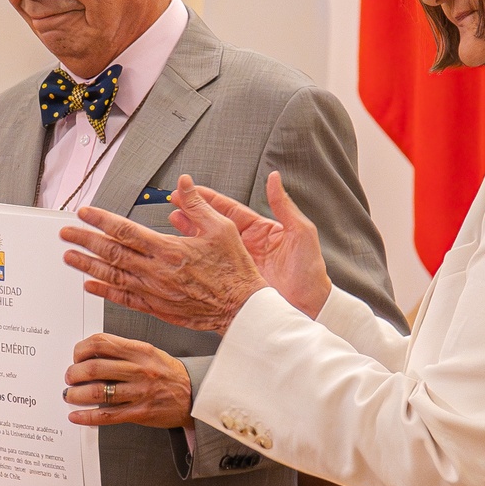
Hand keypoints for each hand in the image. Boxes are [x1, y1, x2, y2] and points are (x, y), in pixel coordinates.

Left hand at [60, 177, 267, 333]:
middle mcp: (156, 271)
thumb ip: (197, 204)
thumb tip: (184, 183)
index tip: (84, 213)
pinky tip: (89, 285)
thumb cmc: (234, 270)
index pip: (125, 230)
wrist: (241, 308)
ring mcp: (154, 292)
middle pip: (111, 253)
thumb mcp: (221, 227)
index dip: (101, 220)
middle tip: (66, 233)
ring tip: (69, 256)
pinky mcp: (157, 308)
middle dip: (85, 241)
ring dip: (87, 265)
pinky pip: (123, 299)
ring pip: (112, 277)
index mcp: (169, 249)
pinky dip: (104, 291)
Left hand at [63, 334, 193, 428]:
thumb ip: (123, 351)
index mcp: (139, 350)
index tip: (76, 356)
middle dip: (74, 374)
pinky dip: (88, 417)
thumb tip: (92, 353)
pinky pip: (108, 415)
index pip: (101, 343)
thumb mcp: (149, 352)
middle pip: (94, 368)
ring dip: (76, 395)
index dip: (81, 349)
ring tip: (69, 395)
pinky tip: (77, 416)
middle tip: (69, 377)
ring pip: (98, 392)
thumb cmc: (170, 373)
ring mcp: (139, 392)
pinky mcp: (140, 413)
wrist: (195, 394)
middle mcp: (138, 370)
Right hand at [181, 172, 331, 318]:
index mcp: (262, 230)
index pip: (231, 209)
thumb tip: (275, 179)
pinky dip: (197, 256)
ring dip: (191, 230)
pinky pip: (212, 265)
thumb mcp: (301, 233)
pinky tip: (185, 249)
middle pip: (215, 223)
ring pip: (210, 242)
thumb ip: (284, 205)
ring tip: (173, 219)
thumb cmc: (310, 272)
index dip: (211, 199)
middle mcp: (247, 244)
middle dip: (195, 211)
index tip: (194, 189)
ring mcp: (238, 262)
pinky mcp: (234, 279)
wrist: (309, 306)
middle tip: (176, 201)